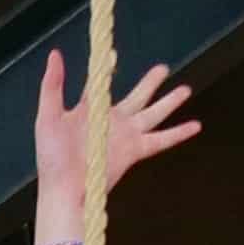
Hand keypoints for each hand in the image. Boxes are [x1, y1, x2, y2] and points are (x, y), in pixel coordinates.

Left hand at [29, 43, 198, 229]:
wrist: (65, 190)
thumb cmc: (52, 159)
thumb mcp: (47, 116)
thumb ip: (52, 85)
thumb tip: (55, 54)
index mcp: (88, 111)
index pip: (98, 84)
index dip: (104, 68)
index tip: (111, 55)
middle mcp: (110, 121)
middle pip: (136, 95)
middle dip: (150, 82)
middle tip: (163, 68)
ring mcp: (125, 135)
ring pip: (154, 112)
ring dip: (170, 101)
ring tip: (186, 89)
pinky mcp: (135, 150)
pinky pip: (162, 140)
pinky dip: (179, 133)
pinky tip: (196, 125)